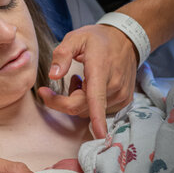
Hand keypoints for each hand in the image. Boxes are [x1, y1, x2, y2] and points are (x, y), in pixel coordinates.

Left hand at [38, 24, 137, 138]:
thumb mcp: (76, 38)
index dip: (96, 119)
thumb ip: (62, 54)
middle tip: (48, 90)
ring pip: (88, 111)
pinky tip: (88, 85)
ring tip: (78, 79)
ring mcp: (120, 95)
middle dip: (61, 102)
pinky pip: (98, 110)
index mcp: (100, 71)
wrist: (126, 39)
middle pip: (82, 108)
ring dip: (76, 99)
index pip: (96, 100)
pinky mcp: (123, 100)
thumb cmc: (98, 39)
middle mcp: (113, 86)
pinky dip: (88, 102)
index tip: (99, 135)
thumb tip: (53, 76)